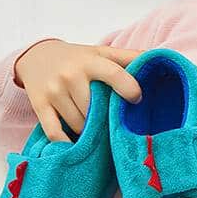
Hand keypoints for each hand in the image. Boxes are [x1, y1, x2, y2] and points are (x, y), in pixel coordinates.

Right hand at [14, 39, 145, 141]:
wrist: (36, 56)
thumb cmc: (78, 58)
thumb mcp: (101, 52)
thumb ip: (129, 57)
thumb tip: (160, 58)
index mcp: (91, 61)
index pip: (115, 74)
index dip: (129, 89)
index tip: (137, 100)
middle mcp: (71, 75)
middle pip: (95, 109)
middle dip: (105, 120)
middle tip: (112, 123)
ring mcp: (54, 91)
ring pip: (78, 124)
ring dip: (88, 132)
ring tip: (96, 131)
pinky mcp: (40, 105)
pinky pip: (55, 133)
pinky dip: (67, 143)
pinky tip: (77, 145)